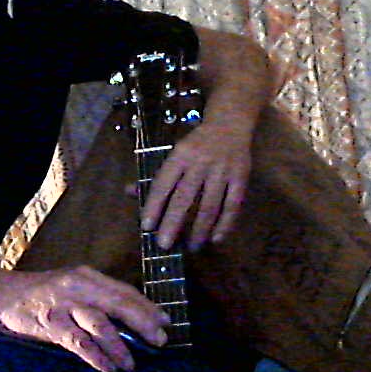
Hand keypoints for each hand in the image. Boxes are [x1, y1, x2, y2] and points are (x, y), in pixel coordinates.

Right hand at [0, 266, 168, 371]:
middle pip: (117, 304)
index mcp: (87, 276)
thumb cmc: (44, 293)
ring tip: (131, 363)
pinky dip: (95, 356)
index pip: (124, 290)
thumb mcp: (73, 285)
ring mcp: (64, 305)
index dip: (146, 306)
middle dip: (142, 323)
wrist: (4, 295)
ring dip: (119, 346)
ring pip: (100, 324)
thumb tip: (132, 317)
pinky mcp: (51, 324)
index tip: (165, 321)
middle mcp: (78, 287)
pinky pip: (78, 342)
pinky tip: (107, 367)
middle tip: (159, 341)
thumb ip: (99, 296)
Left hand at [141, 121, 251, 250]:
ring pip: (209, 204)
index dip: (154, 205)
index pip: (163, 183)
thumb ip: (155, 175)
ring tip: (192, 247)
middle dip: (173, 222)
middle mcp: (200, 162)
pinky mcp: (240, 177)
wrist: (229, 124)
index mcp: (180, 155)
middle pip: (185, 197)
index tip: (146, 226)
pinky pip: (232, 205)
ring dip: (200, 228)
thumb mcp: (173, 153)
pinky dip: (225, 223)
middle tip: (164, 244)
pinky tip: (216, 238)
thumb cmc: (196, 144)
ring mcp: (222, 170)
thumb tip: (129, 192)